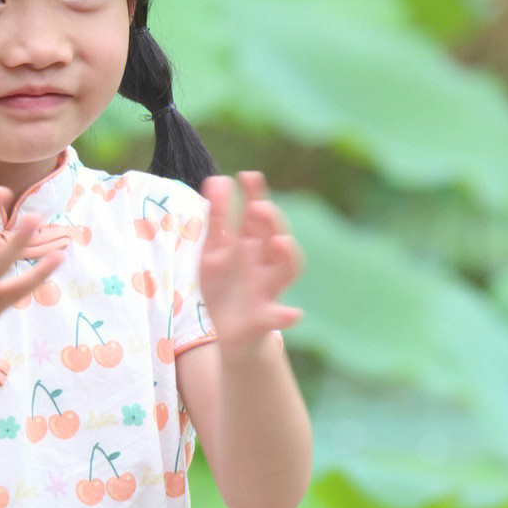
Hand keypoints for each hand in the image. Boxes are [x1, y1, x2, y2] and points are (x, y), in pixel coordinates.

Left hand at [198, 172, 303, 357]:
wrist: (227, 332)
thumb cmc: (224, 286)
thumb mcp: (214, 252)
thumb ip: (216, 219)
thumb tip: (216, 179)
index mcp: (251, 246)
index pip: (257, 216)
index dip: (255, 195)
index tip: (247, 175)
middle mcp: (265, 264)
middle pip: (275, 237)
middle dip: (270, 221)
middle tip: (257, 207)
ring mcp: (268, 290)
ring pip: (286, 271)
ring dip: (286, 256)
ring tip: (278, 242)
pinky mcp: (265, 318)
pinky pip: (279, 317)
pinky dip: (287, 316)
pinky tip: (294, 314)